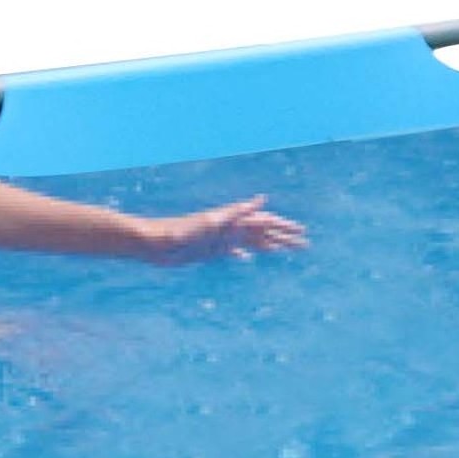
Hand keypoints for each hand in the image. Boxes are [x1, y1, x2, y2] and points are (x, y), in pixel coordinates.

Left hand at [147, 198, 308, 260]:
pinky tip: (246, 258)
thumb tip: (262, 200)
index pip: (264, 223)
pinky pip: (232, 252)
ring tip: (283, 249)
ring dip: (268, 245)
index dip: (283, 228)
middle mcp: (229, 229)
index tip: (302, 233)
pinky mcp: (209, 251)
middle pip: (262, 232)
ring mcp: (220, 240)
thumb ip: (236, 212)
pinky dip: (242, 253)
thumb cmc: (179, 232)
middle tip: (304, 245)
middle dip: (283, 237)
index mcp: (231, 222)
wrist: (154, 243)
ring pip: (250, 242)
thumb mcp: (211, 221)